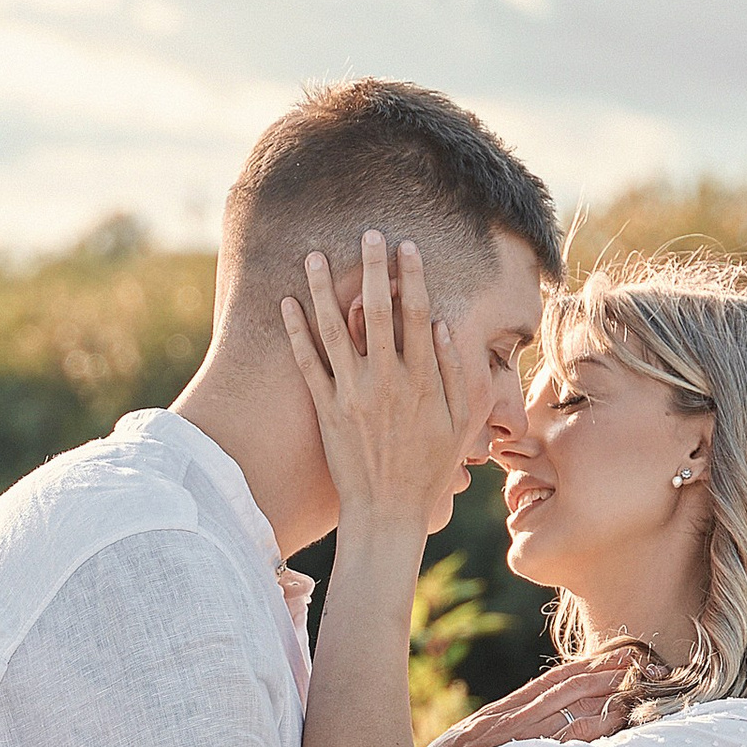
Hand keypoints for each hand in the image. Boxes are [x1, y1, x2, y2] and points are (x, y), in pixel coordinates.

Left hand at [281, 232, 477, 551]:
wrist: (386, 513)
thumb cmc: (429, 470)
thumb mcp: (459, 425)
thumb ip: (455, 375)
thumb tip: (439, 326)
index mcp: (422, 381)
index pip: (416, 315)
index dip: (411, 277)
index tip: (406, 247)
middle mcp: (386, 381)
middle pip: (377, 311)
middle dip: (372, 268)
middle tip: (367, 234)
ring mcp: (352, 394)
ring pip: (335, 330)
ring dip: (324, 289)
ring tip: (313, 256)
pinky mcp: (326, 409)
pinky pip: (308, 363)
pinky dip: (296, 332)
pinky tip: (287, 303)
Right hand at [417, 645, 646, 746]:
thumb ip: (501, 742)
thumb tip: (530, 742)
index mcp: (498, 715)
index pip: (547, 682)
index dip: (581, 667)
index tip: (611, 657)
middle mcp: (508, 718)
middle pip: (563, 685)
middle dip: (602, 670)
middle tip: (639, 657)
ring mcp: (514, 737)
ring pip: (568, 702)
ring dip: (605, 688)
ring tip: (637, 677)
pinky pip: (565, 736)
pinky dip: (592, 724)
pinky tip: (616, 716)